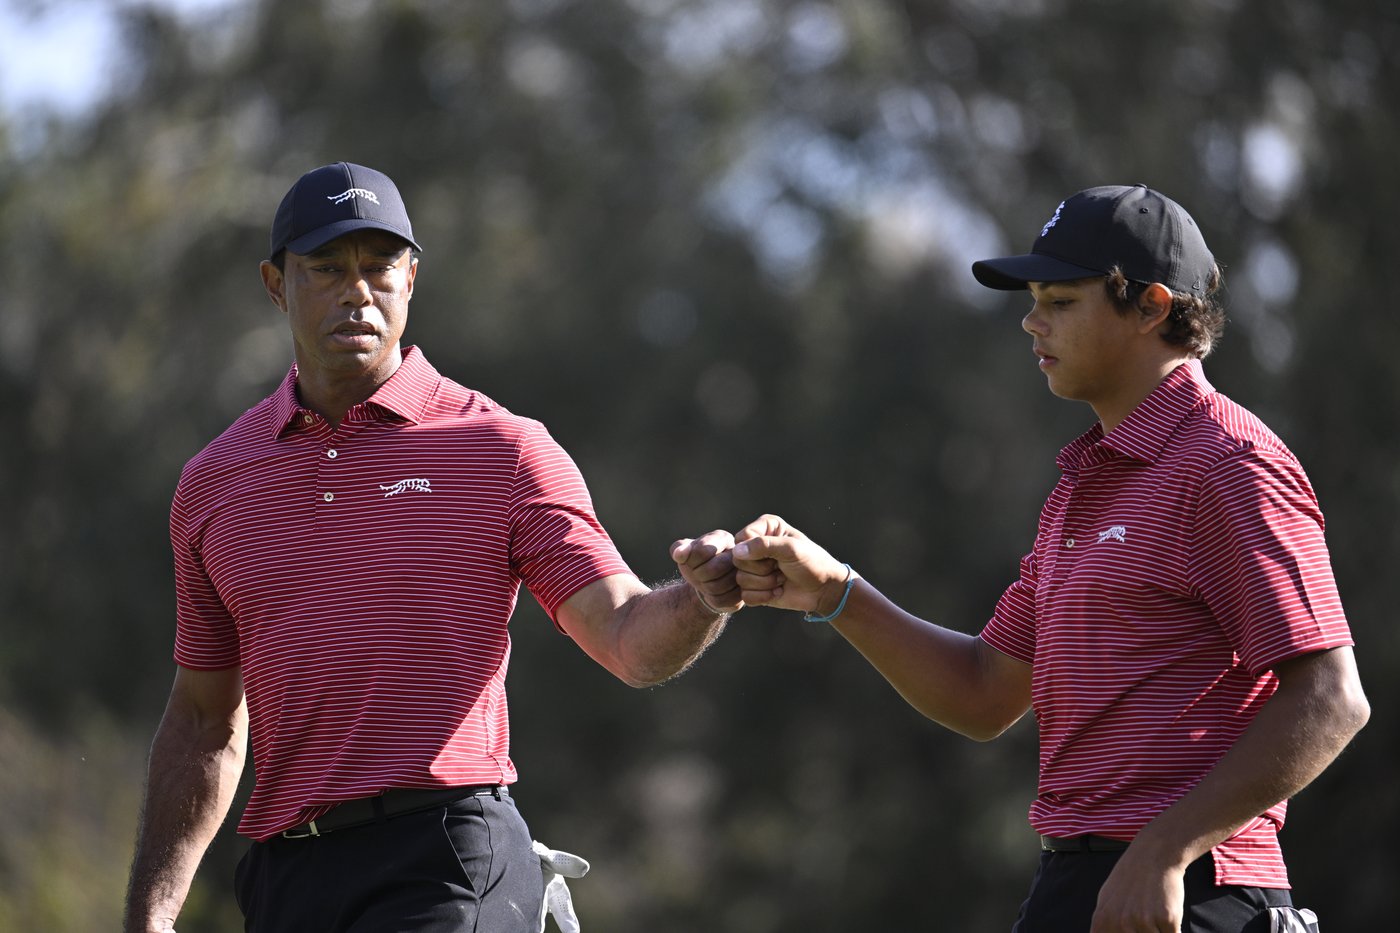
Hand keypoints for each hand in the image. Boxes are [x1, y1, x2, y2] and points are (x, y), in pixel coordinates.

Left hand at [670, 529, 742, 613]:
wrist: (705, 581)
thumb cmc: (695, 562)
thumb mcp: (684, 552)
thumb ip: (679, 548)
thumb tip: (679, 554)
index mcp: (723, 538)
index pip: (702, 550)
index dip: (690, 560)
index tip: (690, 560)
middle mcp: (738, 554)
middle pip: (714, 568)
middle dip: (698, 574)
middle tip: (697, 573)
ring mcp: (744, 574)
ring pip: (720, 586)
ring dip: (705, 587)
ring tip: (705, 582)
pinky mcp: (743, 592)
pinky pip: (725, 600)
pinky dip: (713, 599)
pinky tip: (714, 593)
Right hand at [731, 514, 850, 615]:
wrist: (823, 589)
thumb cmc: (812, 563)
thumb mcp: (791, 549)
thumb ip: (763, 545)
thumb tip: (736, 551)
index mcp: (765, 528)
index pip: (742, 538)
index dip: (756, 552)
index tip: (778, 555)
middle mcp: (756, 545)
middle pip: (738, 560)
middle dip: (762, 569)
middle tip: (780, 568)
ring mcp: (753, 567)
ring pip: (740, 578)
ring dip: (765, 584)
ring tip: (781, 579)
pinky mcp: (753, 587)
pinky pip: (745, 595)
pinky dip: (763, 596)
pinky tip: (777, 591)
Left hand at [1089, 846, 1187, 932]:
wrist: (1154, 856)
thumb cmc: (1130, 879)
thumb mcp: (1106, 899)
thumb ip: (1104, 924)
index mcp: (1102, 921)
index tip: (1130, 926)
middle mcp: (1121, 924)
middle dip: (1144, 931)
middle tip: (1143, 912)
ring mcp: (1143, 921)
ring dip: (1158, 929)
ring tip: (1153, 909)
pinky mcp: (1167, 919)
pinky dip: (1172, 928)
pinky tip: (1166, 909)